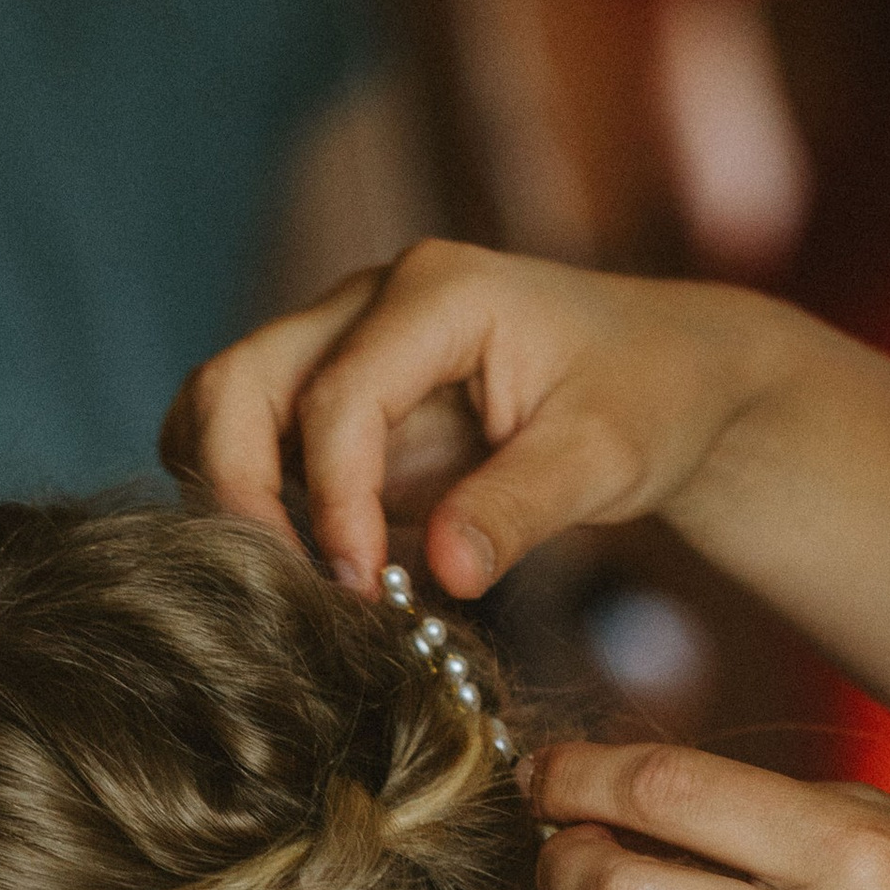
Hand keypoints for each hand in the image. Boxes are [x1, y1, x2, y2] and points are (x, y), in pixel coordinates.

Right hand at [160, 238, 797, 597]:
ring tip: (299, 585)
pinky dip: (254, 507)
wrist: (666, 373)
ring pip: (223, 410)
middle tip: (293, 595)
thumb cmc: (649, 398)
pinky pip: (254, 446)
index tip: (363, 585)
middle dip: (240, 494)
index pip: (336, 397)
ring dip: (232, 499)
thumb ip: (522, 508)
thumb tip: (447, 573)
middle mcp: (368, 304)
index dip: (334, 500)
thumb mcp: (607, 457)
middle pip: (238, 384)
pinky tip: (312, 570)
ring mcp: (342, 346)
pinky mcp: (336, 401)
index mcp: (438, 294)